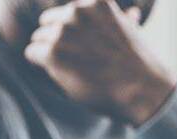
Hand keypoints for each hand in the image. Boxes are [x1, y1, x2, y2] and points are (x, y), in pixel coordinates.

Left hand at [24, 0, 176, 125]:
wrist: (144, 93)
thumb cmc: (142, 68)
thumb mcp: (135, 34)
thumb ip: (124, 20)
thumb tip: (131, 13)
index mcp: (96, 2)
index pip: (69, 11)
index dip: (75, 30)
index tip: (87, 47)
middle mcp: (77, 11)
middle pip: (48, 22)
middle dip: (60, 40)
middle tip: (80, 61)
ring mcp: (63, 31)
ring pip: (39, 39)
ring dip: (53, 55)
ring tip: (76, 71)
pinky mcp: (53, 53)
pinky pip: (32, 54)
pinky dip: (42, 66)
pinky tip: (64, 75)